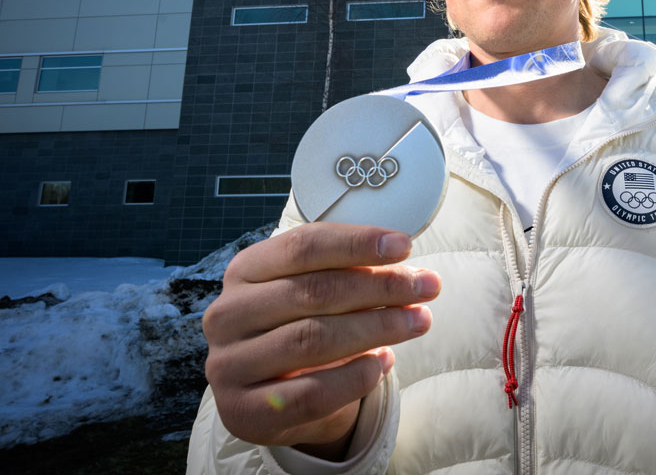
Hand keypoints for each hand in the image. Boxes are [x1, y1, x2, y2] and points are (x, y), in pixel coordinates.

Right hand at [202, 223, 439, 456]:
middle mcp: (228, 314)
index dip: (357, 243)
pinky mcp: (244, 412)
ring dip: (376, 328)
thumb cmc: (301, 327)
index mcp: (244, 271)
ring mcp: (229, 365)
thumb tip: (406, 263)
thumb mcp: (313, 291)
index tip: (404, 247)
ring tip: (418, 321)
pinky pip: (309, 393)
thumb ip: (348, 273)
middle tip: (427, 286)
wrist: (272, 397)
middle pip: (313, 291)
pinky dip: (354, 377)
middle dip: (379, 287)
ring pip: (312, 339)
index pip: (302, 246)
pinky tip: (384, 362)